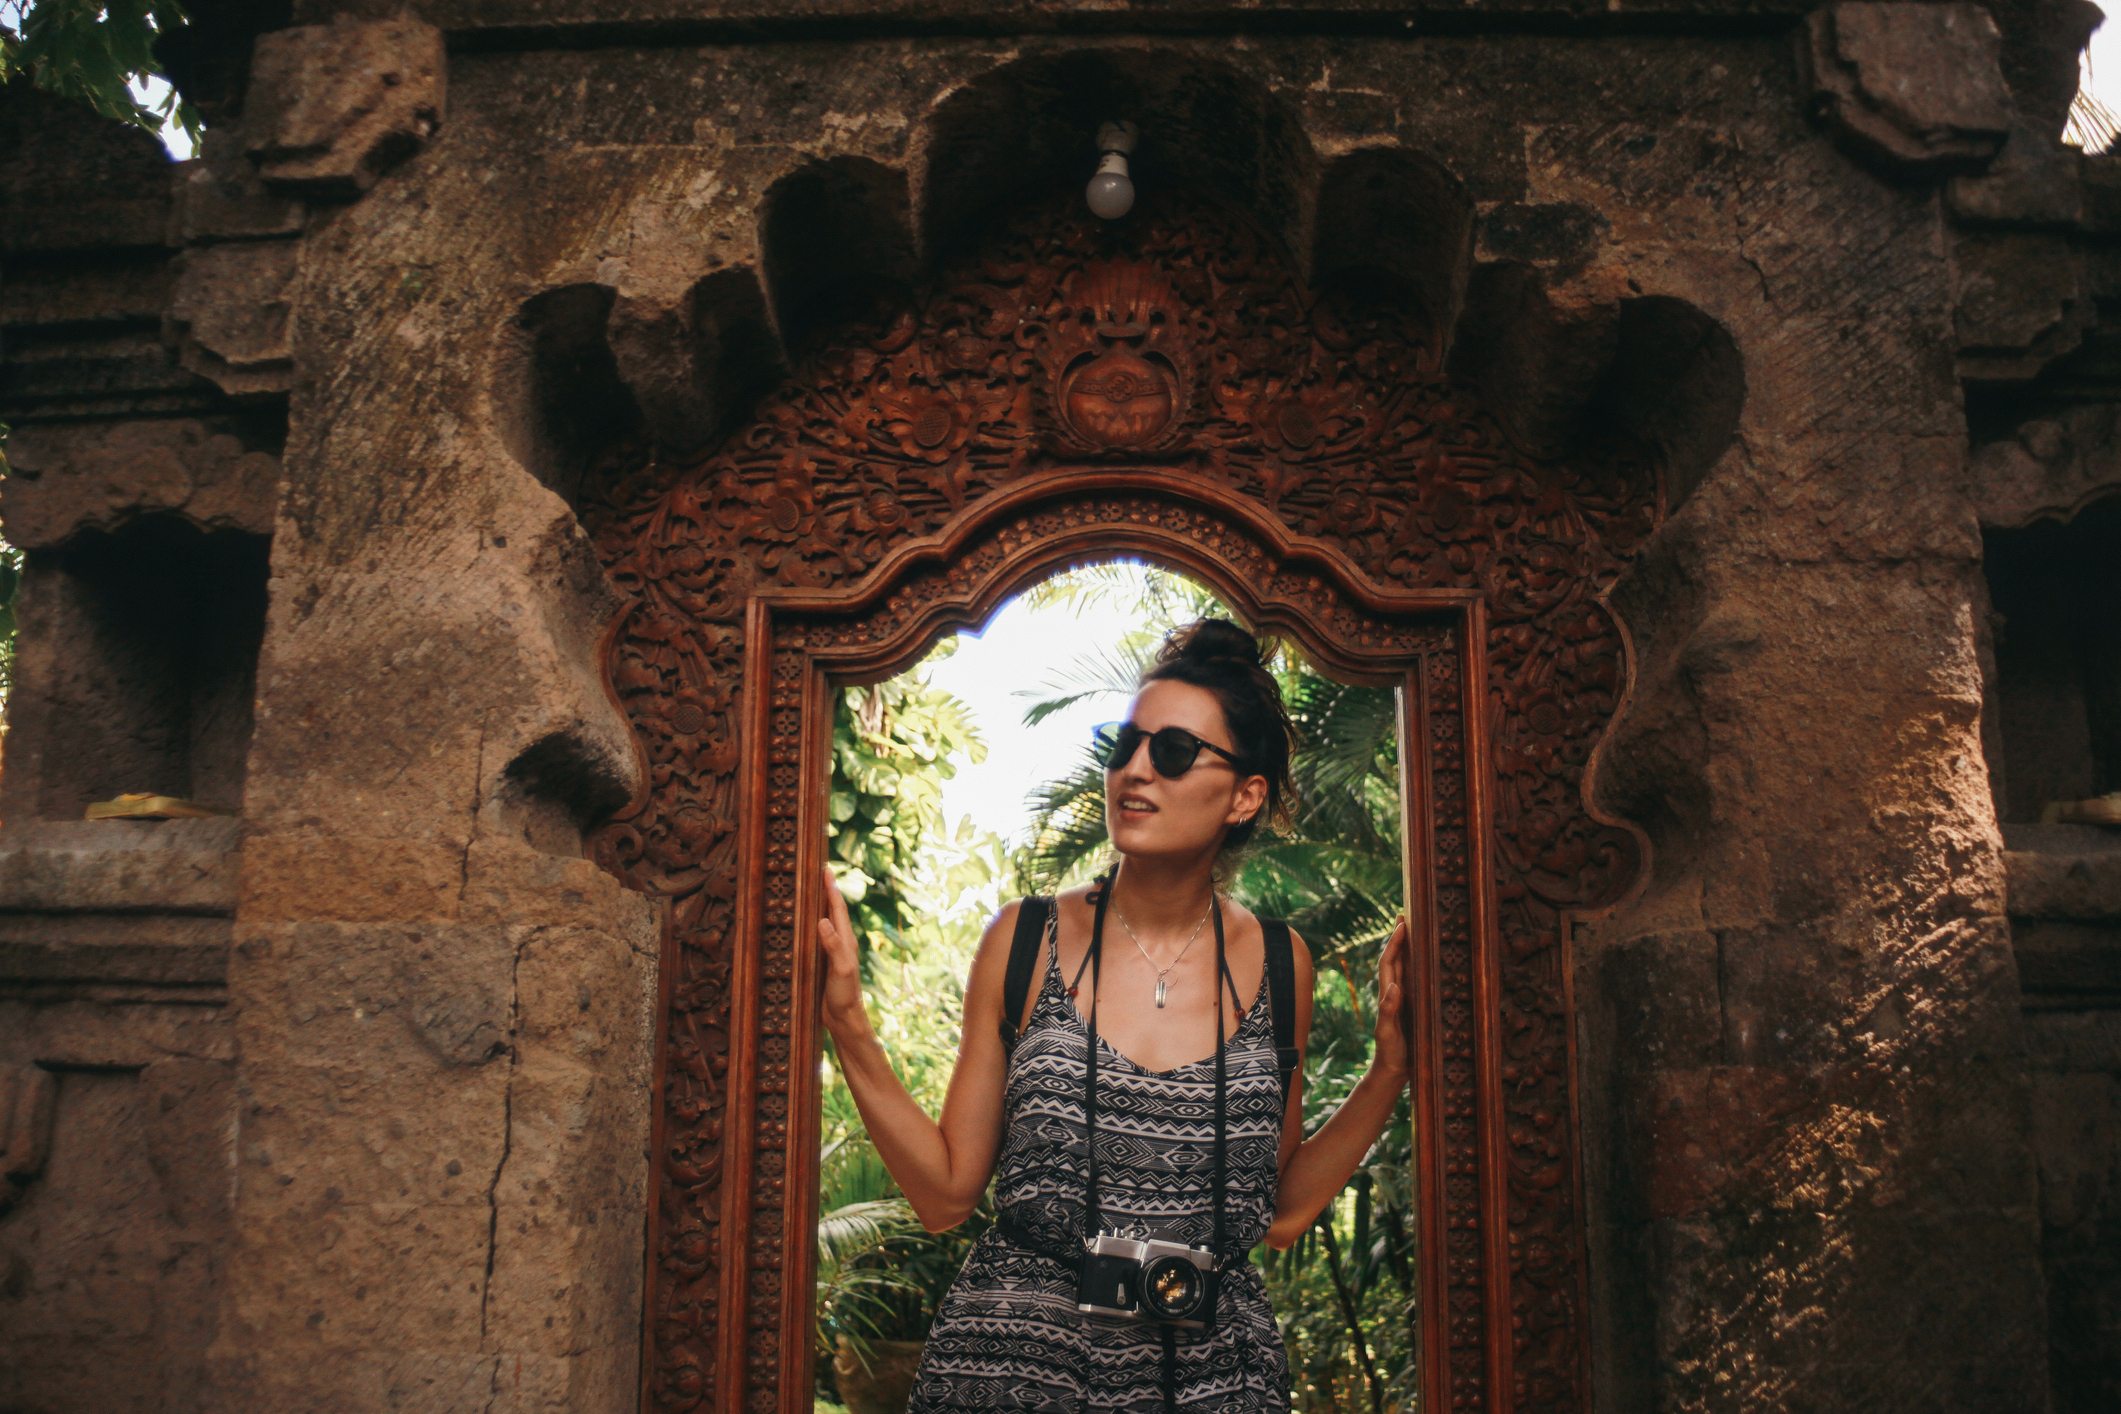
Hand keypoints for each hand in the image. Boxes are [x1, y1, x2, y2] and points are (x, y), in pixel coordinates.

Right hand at [818, 864, 870, 1041]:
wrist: (844, 1018)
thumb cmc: (845, 995)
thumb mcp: (840, 969)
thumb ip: (833, 945)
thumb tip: (822, 920)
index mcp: (845, 940)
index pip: (837, 908)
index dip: (831, 888)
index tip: (825, 868)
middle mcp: (839, 942)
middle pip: (831, 910)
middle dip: (824, 891)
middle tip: (814, 872)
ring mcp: (831, 952)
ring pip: (823, 922)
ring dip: (816, 906)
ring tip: (806, 891)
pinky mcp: (822, 962)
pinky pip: (814, 937)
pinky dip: (808, 925)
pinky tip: (800, 925)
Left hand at [1371, 916, 1410, 1081]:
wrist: (1393, 1071)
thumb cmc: (1390, 1053)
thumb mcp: (1388, 1034)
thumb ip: (1388, 1012)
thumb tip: (1394, 987)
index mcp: (1388, 995)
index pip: (1389, 962)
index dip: (1394, 942)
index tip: (1402, 924)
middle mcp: (1395, 993)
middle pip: (1396, 958)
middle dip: (1400, 937)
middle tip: (1407, 914)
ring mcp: (1403, 999)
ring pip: (1405, 967)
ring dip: (1409, 948)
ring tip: (1417, 929)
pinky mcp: (1412, 1006)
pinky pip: (1415, 980)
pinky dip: (1419, 966)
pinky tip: (1428, 961)